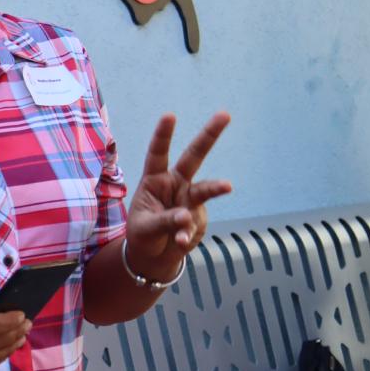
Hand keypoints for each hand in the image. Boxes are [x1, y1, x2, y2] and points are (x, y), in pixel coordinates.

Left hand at [126, 112, 232, 281]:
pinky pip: (195, 224)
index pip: (158, 154)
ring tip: (227, 186)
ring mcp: (190, 200)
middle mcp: (175, 184)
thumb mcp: (145, 227)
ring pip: (206, 189)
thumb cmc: (143, 234)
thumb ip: (164, 220)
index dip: (163, 135)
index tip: (170, 115)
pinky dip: (186, 234)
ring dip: (216, 187)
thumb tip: (185, 216)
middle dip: (209, 135)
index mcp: (155, 179)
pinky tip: (178, 242)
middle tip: (225, 114)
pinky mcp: (199, 218)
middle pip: (194, 157)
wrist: (153, 256)